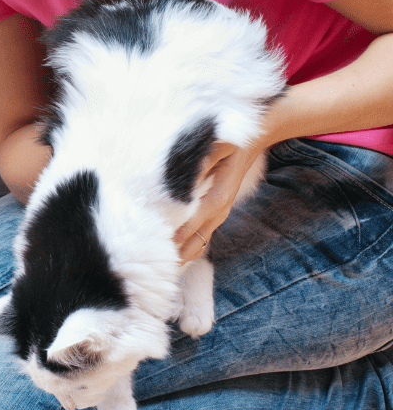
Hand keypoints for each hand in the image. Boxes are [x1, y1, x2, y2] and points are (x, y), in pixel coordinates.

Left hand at [174, 141, 262, 263]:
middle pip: (198, 241)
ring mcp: (219, 214)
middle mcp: (220, 210)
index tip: (164, 246)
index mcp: (219, 197)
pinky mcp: (215, 214)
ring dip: (184, 254)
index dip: (180, 234)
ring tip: (163, 266)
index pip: (196, 222)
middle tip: (158, 264)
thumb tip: (183, 178)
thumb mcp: (217, 147)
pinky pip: (202, 236)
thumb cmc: (231, 144)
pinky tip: (175, 254)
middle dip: (179, 254)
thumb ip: (202, 163)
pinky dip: (189, 246)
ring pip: (200, 243)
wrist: (251, 144)